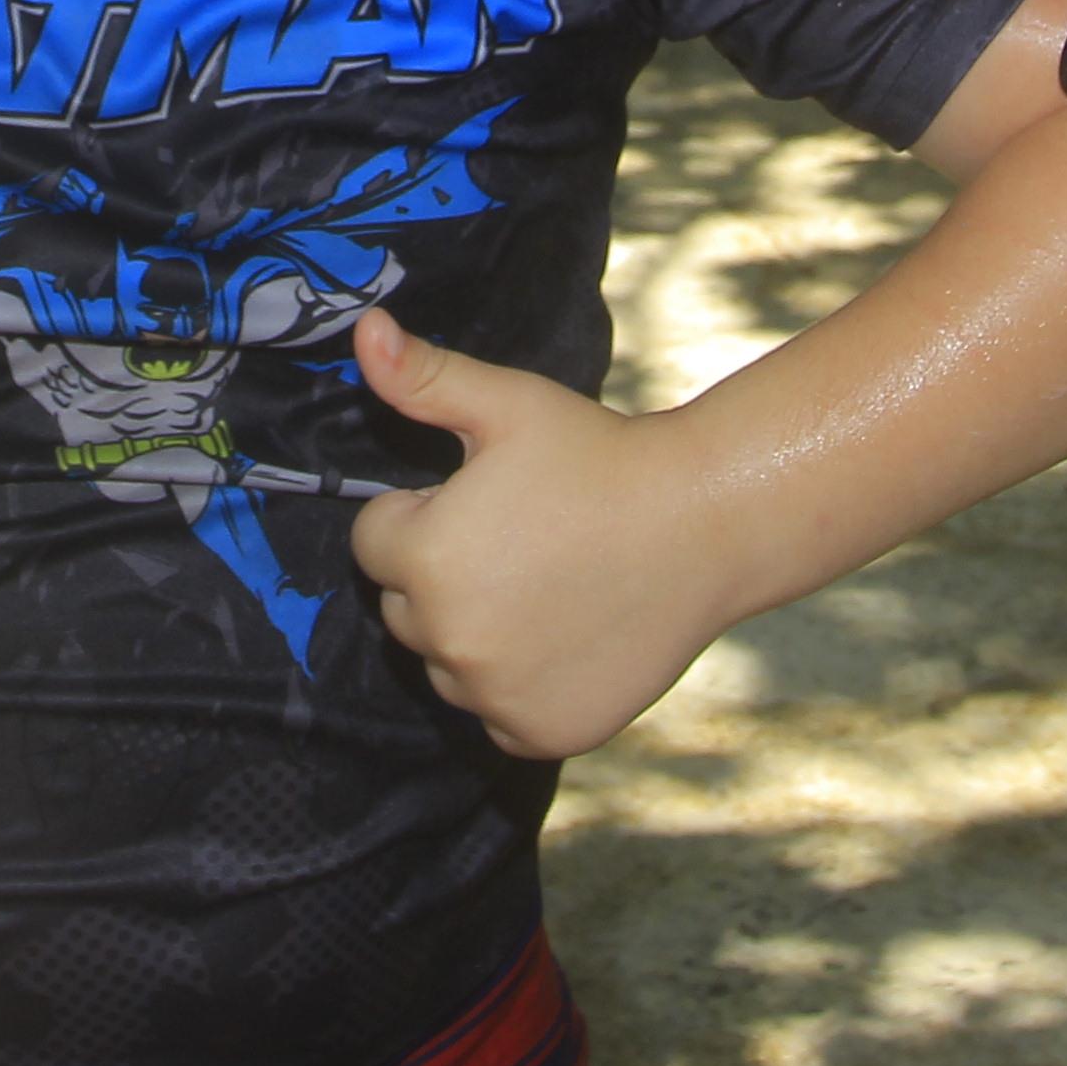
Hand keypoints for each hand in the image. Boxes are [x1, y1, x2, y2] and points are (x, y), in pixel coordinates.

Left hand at [344, 308, 740, 760]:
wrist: (704, 525)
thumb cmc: (601, 456)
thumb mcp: (508, 405)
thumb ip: (422, 377)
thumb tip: (362, 331)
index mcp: (426, 560)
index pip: (374, 542)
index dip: (423, 513)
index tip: (485, 498)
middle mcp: (449, 640)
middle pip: (405, 608)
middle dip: (443, 574)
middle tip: (521, 539)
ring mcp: (494, 696)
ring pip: (448, 663)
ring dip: (476, 633)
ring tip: (548, 584)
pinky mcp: (539, 734)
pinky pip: (494, 713)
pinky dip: (518, 685)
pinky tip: (568, 634)